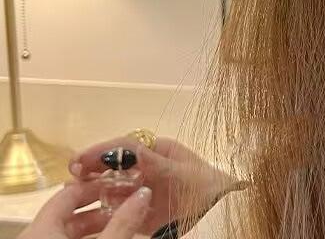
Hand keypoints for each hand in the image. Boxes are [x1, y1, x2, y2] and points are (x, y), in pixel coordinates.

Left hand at [19, 179, 150, 238]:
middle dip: (102, 205)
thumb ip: (124, 221)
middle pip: (70, 211)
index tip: (123, 183)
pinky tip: (110, 236)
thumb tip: (145, 193)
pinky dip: (89, 238)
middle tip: (127, 202)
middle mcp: (35, 236)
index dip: (99, 184)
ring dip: (98, 224)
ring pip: (68, 230)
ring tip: (123, 221)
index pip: (70, 192)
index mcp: (40, 229)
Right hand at [70, 136, 238, 234]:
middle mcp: (147, 166)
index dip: (101, 150)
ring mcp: (143, 187)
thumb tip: (124, 149)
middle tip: (72, 174)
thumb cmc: (202, 184)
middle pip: (114, 163)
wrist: (220, 208)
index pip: (124, 146)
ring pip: (113, 184)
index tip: (80, 159)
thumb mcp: (177, 171)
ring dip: (94, 186)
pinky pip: (118, 206)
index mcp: (157, 150)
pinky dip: (103, 207)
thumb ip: (151, 161)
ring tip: (74, 192)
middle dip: (93, 166)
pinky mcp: (141, 209)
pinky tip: (91, 211)